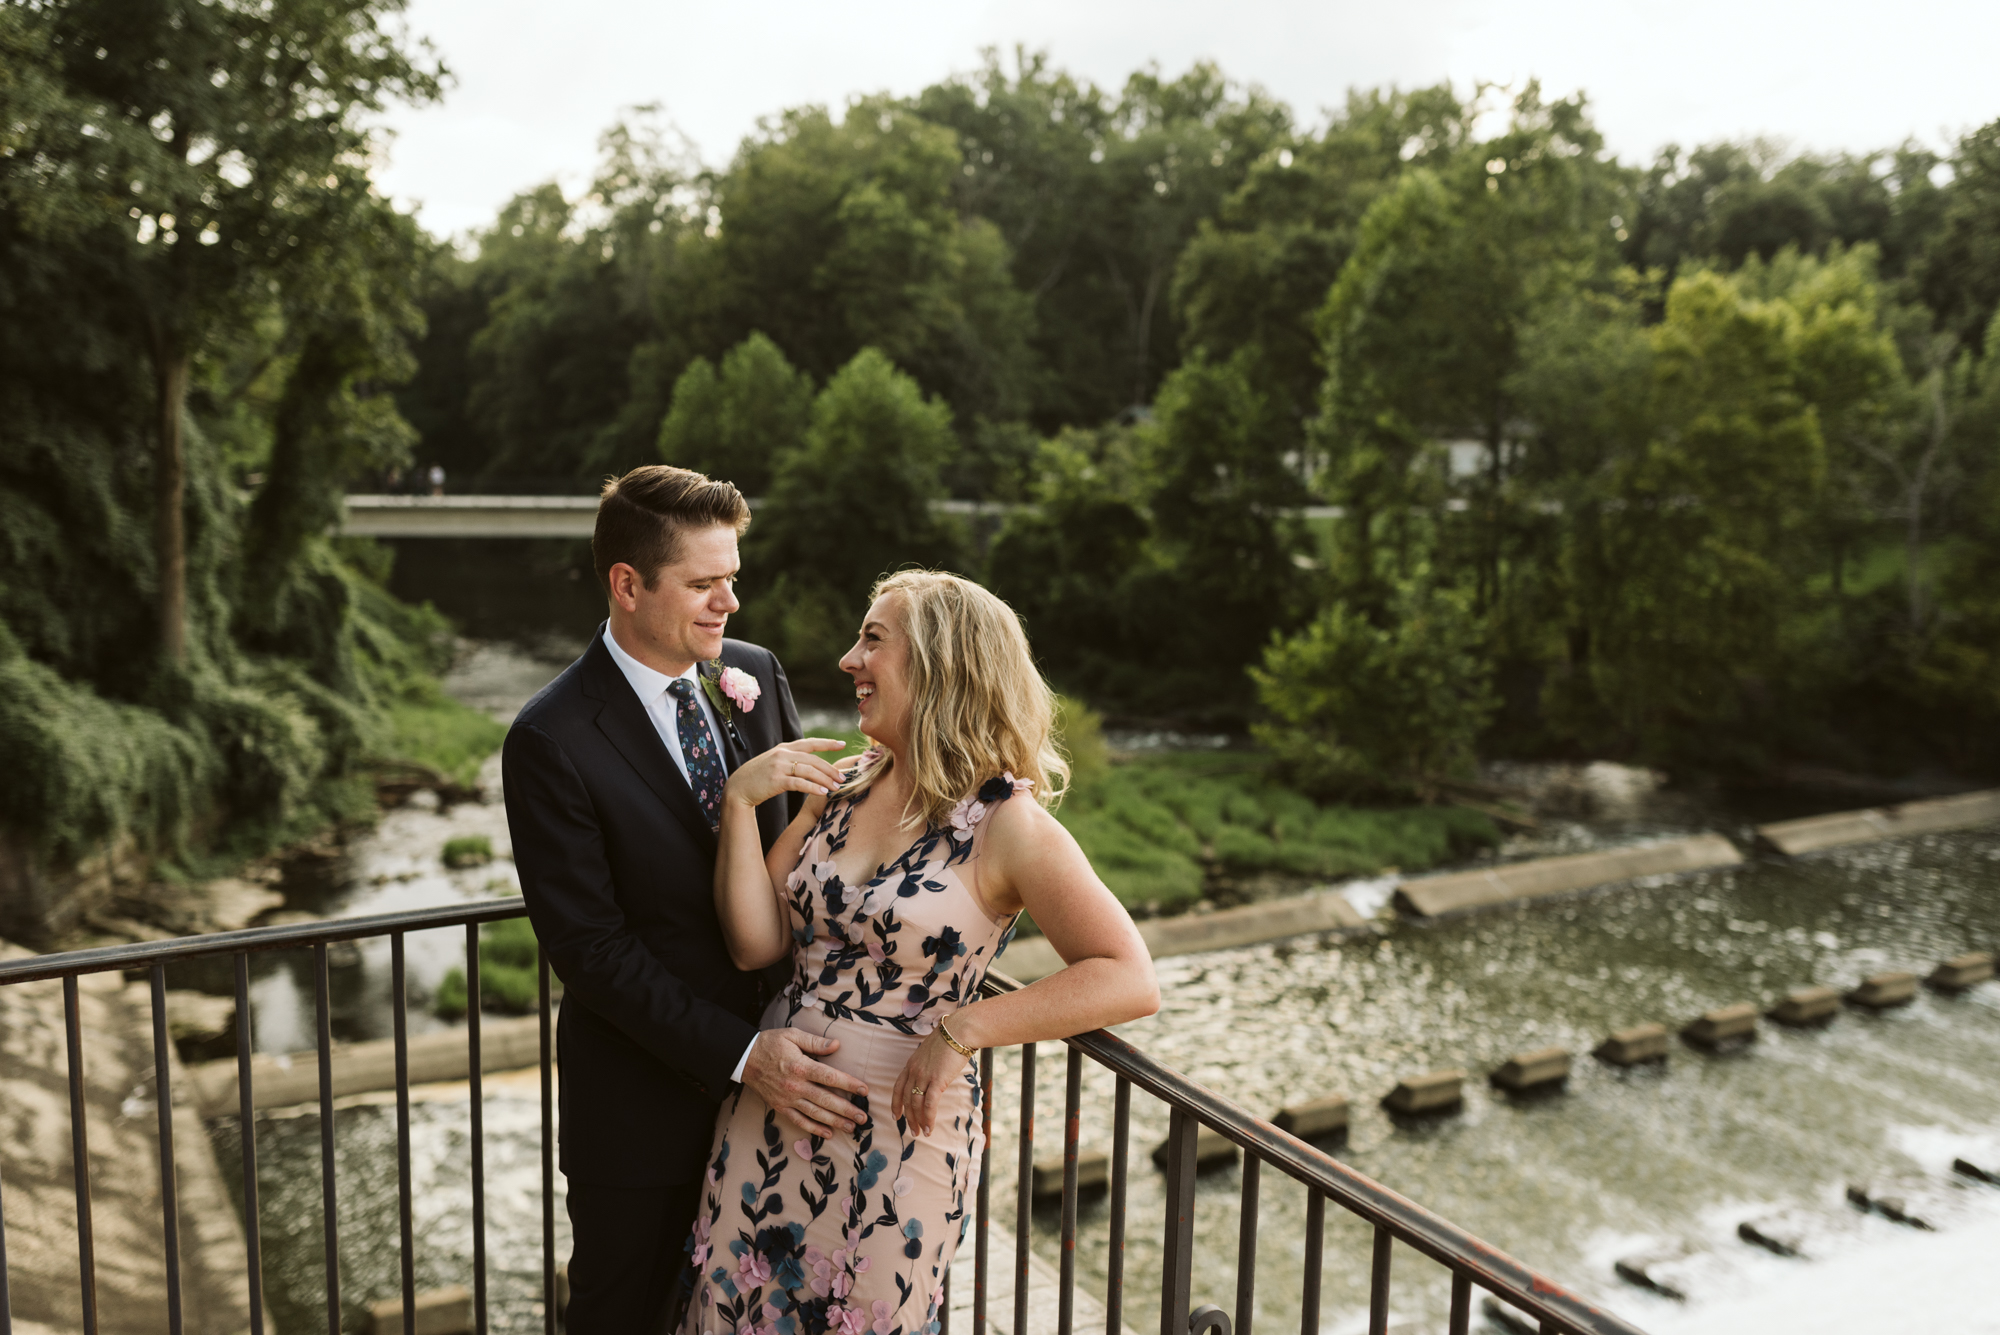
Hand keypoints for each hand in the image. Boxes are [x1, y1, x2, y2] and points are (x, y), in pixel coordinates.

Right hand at [725, 738, 848, 808]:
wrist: (737, 788)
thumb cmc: (758, 777)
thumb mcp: (774, 762)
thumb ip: (790, 759)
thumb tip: (811, 765)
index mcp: (783, 748)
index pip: (810, 743)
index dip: (827, 743)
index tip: (842, 744)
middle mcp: (782, 754)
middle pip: (813, 759)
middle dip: (830, 769)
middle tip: (843, 778)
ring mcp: (778, 766)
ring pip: (809, 771)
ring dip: (825, 779)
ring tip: (836, 787)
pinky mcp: (776, 780)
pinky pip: (799, 783)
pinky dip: (813, 787)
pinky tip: (822, 792)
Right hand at [742, 1027, 869, 1138]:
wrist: (744, 1058)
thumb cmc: (770, 1044)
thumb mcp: (792, 1035)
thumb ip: (815, 1042)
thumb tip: (837, 1044)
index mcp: (801, 1066)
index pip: (830, 1077)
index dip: (849, 1084)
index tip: (864, 1090)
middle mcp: (795, 1086)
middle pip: (826, 1100)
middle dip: (847, 1109)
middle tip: (864, 1117)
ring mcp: (787, 1099)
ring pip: (815, 1114)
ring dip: (835, 1122)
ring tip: (852, 1127)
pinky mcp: (780, 1107)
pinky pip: (799, 1121)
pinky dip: (814, 1129)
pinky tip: (828, 1133)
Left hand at [892, 1029, 970, 1136]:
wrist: (959, 1031)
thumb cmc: (950, 1039)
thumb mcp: (932, 1052)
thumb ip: (928, 1065)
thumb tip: (933, 1074)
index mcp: (911, 1064)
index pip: (898, 1087)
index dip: (895, 1103)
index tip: (896, 1115)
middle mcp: (914, 1071)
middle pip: (905, 1099)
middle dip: (908, 1117)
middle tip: (912, 1131)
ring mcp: (924, 1076)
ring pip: (916, 1104)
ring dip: (918, 1121)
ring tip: (922, 1132)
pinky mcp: (937, 1081)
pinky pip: (929, 1104)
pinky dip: (928, 1118)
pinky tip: (930, 1128)